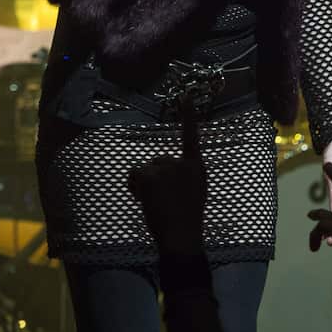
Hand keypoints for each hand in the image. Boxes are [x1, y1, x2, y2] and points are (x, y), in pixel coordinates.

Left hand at [128, 113, 206, 250]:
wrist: (182, 235)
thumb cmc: (188, 219)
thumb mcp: (196, 192)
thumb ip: (186, 176)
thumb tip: (173, 175)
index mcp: (196, 166)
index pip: (192, 136)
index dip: (188, 115)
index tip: (184, 96)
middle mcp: (181, 162)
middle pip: (158, 161)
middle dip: (155, 177)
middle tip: (161, 200)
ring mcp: (165, 167)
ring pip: (145, 170)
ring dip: (144, 184)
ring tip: (154, 203)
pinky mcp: (150, 174)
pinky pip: (134, 175)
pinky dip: (135, 186)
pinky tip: (143, 199)